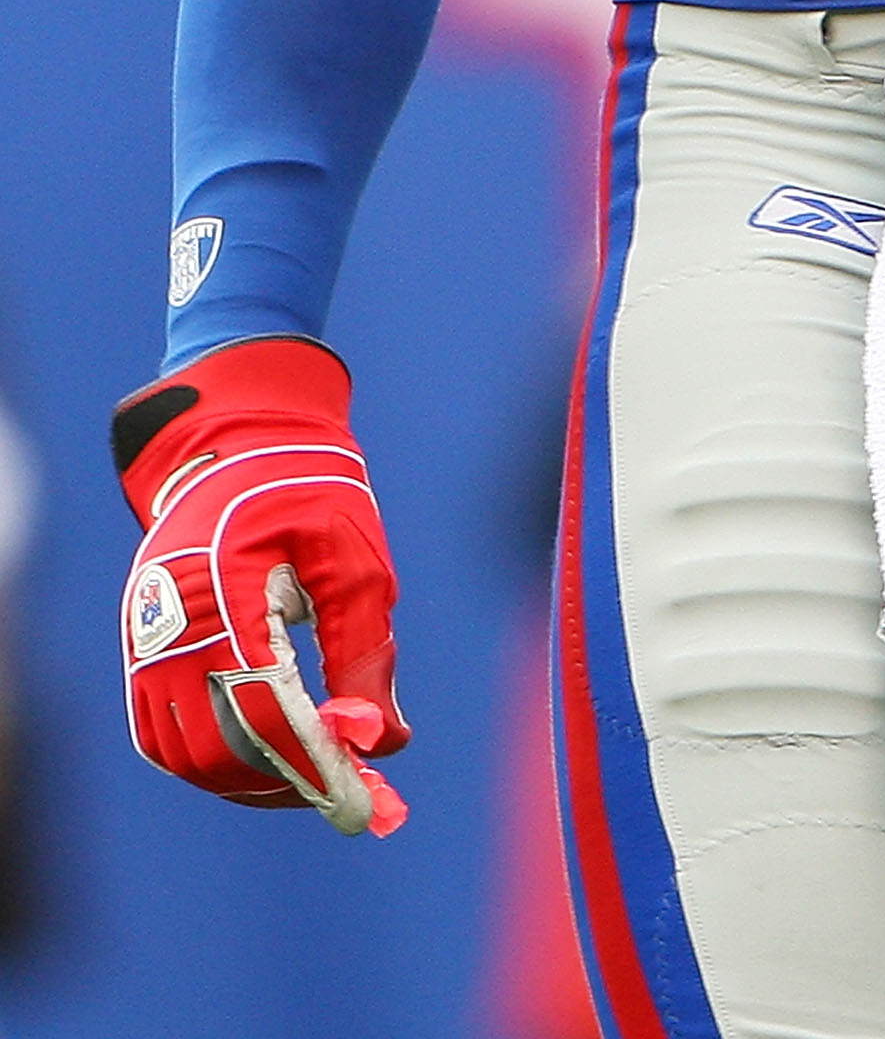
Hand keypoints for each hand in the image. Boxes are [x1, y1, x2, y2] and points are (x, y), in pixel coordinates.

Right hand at [114, 337, 409, 834]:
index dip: (311, 764)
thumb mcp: (354, 559)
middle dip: (284, 780)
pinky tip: (268, 755)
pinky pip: (161, 736)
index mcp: (224, 588)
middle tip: (347, 787)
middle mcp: (169, 622)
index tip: (360, 799)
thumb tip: (385, 741)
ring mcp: (144, 639)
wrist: (241, 444)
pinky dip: (211, 761)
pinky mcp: (140, 650)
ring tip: (315, 772)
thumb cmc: (308, 490)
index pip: (260, 707)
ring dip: (249, 779)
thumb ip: (366, 650)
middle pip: (215, 747)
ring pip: (184, 754)